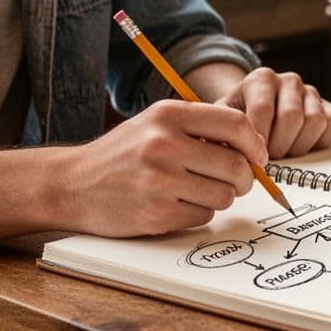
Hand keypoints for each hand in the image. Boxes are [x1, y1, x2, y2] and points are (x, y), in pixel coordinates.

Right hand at [60, 101, 267, 236]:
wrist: (71, 184)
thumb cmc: (122, 153)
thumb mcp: (155, 123)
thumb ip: (200, 128)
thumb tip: (254, 147)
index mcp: (168, 115)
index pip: (236, 124)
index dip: (255, 143)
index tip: (258, 155)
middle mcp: (164, 144)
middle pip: (236, 165)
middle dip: (244, 177)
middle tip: (237, 181)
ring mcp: (160, 180)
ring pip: (224, 194)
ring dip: (220, 196)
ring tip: (198, 190)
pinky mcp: (157, 213)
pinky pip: (204, 215)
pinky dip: (199, 212)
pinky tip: (178, 204)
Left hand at [216, 67, 330, 158]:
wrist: (256, 113)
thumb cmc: (238, 120)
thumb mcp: (223, 122)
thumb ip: (223, 134)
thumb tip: (233, 157)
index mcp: (261, 79)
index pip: (263, 109)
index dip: (258, 139)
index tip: (252, 157)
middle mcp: (289, 80)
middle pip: (292, 118)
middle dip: (279, 146)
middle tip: (269, 157)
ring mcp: (311, 92)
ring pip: (315, 122)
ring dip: (299, 146)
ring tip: (283, 151)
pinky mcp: (329, 106)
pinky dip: (320, 140)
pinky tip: (301, 145)